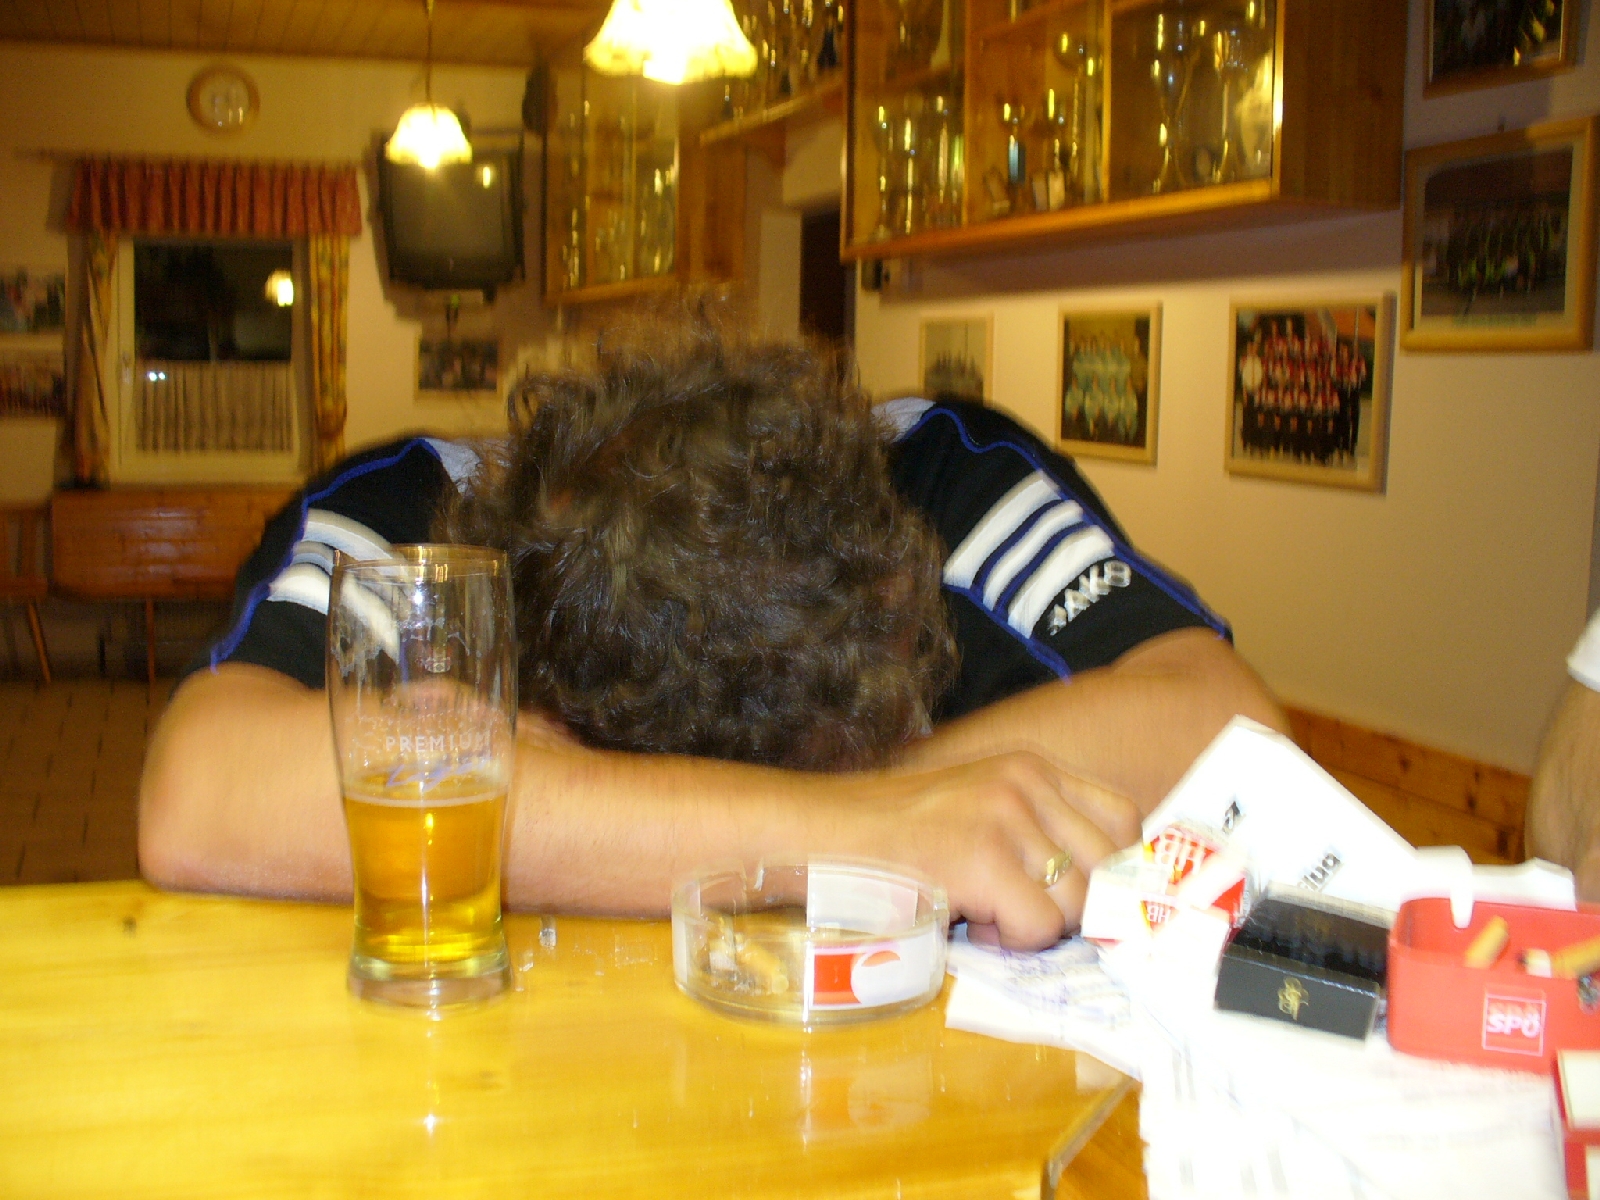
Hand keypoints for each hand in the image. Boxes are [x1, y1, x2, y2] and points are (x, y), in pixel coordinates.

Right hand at [857, 752, 1140, 950]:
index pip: (1123, 818)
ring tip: (981, 914)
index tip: (1086, 901)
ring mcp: (1004, 816)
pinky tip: (964, 920)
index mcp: (1030, 768)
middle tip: (1024, 917)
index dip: (1115, 870)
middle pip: (1109, 866)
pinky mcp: (980, 857)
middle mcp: (1026, 782)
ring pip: (1075, 903)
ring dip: (1034, 928)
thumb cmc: (891, 839)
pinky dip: (1006, 941)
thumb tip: (1101, 898)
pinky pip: (1036, 927)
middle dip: (1077, 910)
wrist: (814, 835)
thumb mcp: (975, 811)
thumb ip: (1034, 833)